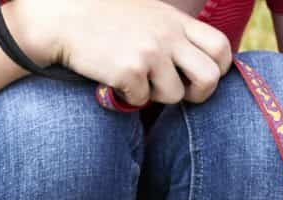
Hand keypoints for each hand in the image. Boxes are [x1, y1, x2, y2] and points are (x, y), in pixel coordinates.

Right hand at [15, 0, 231, 105]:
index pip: (220, 46)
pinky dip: (128, 97)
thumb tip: (198, 62)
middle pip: (210, 77)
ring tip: (136, 79)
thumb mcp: (149, 15)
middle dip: (199, 94)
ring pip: (175, 95)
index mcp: (175, 21)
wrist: (61, 20)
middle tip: (181, 93)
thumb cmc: (104, 20)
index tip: (200, 76)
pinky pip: (141, 101)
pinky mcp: (128, 70)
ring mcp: (149, 53)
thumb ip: (174, 33)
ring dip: (156, 96)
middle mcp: (167, 35)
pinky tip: (114, 80)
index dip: (219, 68)